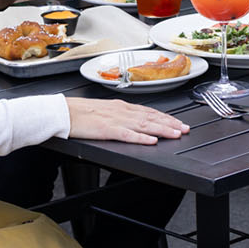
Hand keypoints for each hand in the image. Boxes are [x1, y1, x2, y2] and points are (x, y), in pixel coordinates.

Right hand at [65, 97, 189, 144]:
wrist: (63, 112)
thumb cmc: (81, 112)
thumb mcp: (105, 110)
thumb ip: (120, 115)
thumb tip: (134, 119)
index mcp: (122, 106)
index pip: (149, 111)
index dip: (166, 117)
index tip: (178, 122)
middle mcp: (122, 111)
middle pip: (152, 117)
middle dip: (170, 124)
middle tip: (186, 129)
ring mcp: (116, 120)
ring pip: (145, 125)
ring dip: (162, 129)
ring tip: (176, 134)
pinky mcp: (107, 130)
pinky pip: (128, 135)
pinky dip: (141, 138)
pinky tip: (151, 141)